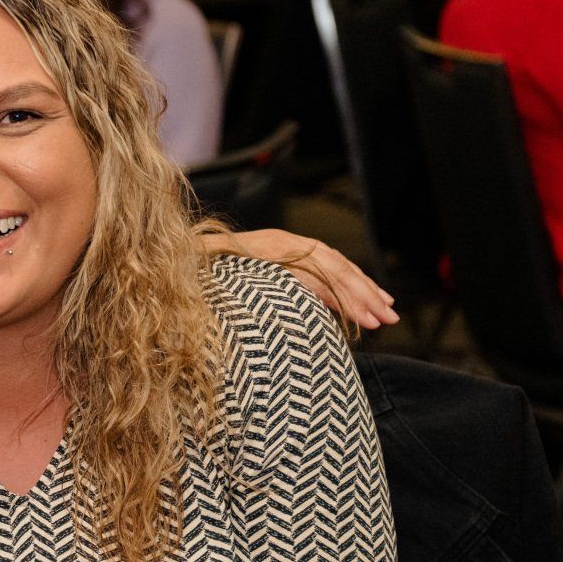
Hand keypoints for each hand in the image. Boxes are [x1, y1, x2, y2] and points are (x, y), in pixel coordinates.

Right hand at [207, 229, 398, 329]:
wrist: (173, 259)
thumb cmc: (204, 277)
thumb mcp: (249, 284)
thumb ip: (278, 290)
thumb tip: (310, 312)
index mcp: (282, 249)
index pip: (330, 265)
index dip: (357, 285)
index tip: (380, 306)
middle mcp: (284, 242)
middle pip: (336, 265)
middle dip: (366, 293)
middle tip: (389, 317)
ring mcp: (276, 245)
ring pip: (328, 268)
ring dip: (355, 295)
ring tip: (375, 319)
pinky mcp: (269, 252)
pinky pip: (307, 272)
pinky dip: (329, 291)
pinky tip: (347, 311)